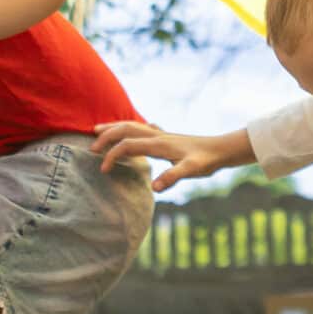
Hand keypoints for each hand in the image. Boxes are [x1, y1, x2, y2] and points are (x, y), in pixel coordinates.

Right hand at [90, 122, 236, 192]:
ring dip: (113, 127)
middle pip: (124, 129)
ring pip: (131, 125)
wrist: (221, 149)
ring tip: (97, 130)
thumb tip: (154, 188)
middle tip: (91, 147)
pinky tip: (133, 131)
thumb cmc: (207, 160)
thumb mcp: (192, 170)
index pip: (127, 146)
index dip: (112, 156)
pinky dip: (130, 128)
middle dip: (105, 136)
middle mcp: (157, 135)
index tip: (103, 170)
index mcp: (158, 144)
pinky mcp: (166, 137)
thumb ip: (173, 177)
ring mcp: (161, 134)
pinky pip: (142, 128)